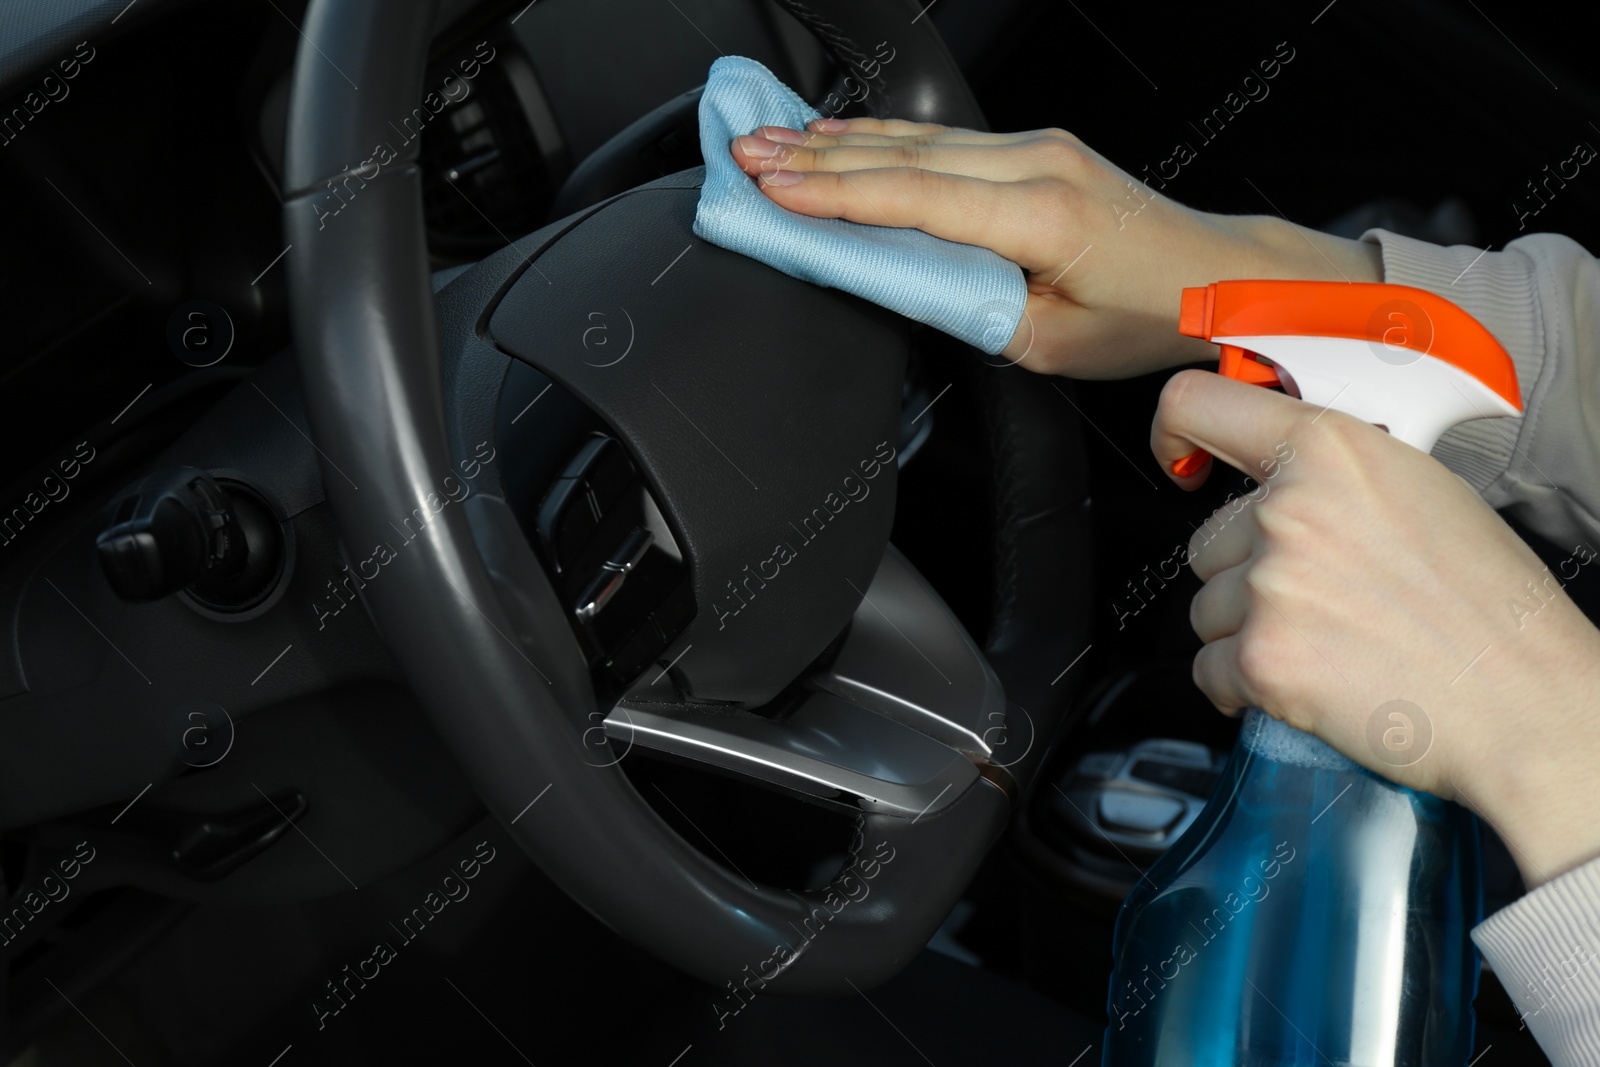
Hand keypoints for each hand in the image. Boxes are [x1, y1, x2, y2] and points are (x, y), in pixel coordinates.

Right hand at [729, 118, 1381, 376]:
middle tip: (744, 153)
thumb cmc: (1144, 317)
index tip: (769, 187)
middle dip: (812, 156)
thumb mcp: (1048, 343)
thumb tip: (904, 283)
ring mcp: (1037, 147)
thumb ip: (970, 308)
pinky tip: (841, 134)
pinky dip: (883, 137)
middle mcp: (1035, 164)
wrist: (1215, 276)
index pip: (911, 197)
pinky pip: (943, 138)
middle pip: (901, 156)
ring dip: (837, 140)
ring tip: (771, 140)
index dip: (831, 193)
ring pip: (916, 138)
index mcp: (1038, 216)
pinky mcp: (1038, 148)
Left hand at [1154, 371, 1599, 887]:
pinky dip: (1244, 688)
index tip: (1180, 460)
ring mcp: (1271, 584)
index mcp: (1331, 450)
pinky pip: (1209, 670)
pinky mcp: (1262, 657)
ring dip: (1250, 634)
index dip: (1175, 433)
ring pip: (1208, 610)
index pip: (1198, 405)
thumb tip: (1281, 483)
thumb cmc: (1491, 608)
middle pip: (1207, 540)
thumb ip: (1336, 477)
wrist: (1526, 702)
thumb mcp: (1420, 492)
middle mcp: (1291, 509)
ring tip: (1332, 646)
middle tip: (1325, 602)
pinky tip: (1308, 685)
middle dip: (1247, 574)